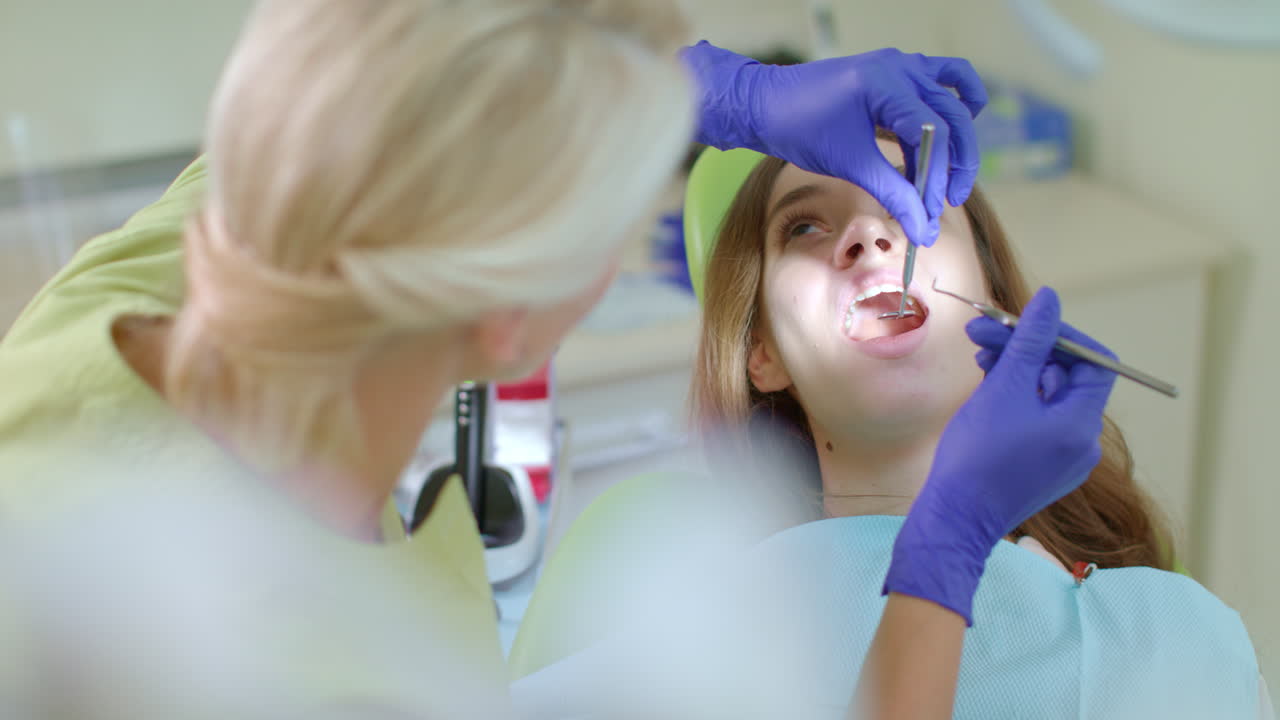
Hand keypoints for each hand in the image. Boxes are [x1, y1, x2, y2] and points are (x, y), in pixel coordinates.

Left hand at [680, 42, 987, 247]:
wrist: (768, 105)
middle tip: (945, 203)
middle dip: (953, 166)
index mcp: (886, 83)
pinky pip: (945, 79)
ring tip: (947, 182)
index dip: (936, 178)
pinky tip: (951, 136)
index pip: (933, 134)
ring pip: (953, 101)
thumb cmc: (800, 128)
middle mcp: (900, 68)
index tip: (930, 213)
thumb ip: (893, 195)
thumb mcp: (850, 165)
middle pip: (951, 118)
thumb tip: (924, 228)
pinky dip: (955, 106)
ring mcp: (901, 65)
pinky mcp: (897, 73)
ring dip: (956, 142)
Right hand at [882, 288, 1117, 623]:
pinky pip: (1038, 422)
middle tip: (982, 335)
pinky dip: (1015, 401)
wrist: (956, 516)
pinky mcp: (1042, 469)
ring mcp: (1064, 459)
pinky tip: (986, 392)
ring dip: (1017, 372)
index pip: (1093, 362)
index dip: (1060, 335)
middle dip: (1026, 350)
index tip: (1020, 323)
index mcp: (1082, 424)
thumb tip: (1050, 300)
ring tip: (979, 361)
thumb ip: (1030, 340)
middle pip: (1066, 377)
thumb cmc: (977, 455)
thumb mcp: (1004, 388)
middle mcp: (1083, 443)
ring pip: (1047, 398)